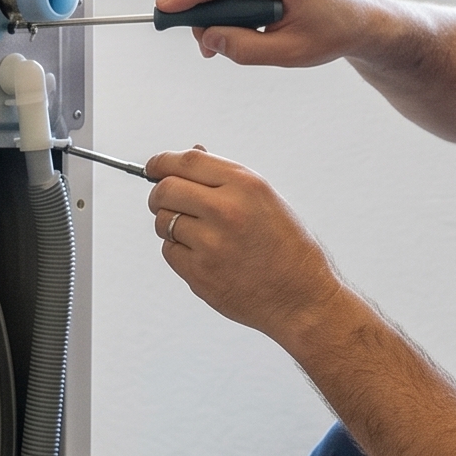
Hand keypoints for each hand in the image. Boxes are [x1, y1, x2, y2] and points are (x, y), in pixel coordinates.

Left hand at [144, 148, 354, 347]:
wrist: (301, 297)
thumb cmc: (287, 248)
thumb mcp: (266, 201)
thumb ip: (225, 179)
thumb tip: (188, 157)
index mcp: (246, 186)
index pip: (187, 161)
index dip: (162, 162)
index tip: (153, 167)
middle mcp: (226, 211)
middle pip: (165, 190)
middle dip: (159, 194)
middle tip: (165, 201)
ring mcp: (210, 244)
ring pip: (164, 222)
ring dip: (170, 225)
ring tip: (198, 234)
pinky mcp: (199, 273)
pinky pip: (170, 252)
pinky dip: (179, 252)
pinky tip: (205, 257)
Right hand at [156, 0, 395, 68]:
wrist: (354, 16)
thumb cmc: (328, 33)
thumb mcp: (287, 53)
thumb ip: (244, 48)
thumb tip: (207, 38)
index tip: (164, 9)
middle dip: (200, 9)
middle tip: (205, 45)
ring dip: (211, 5)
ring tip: (222, 37)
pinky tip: (234, 20)